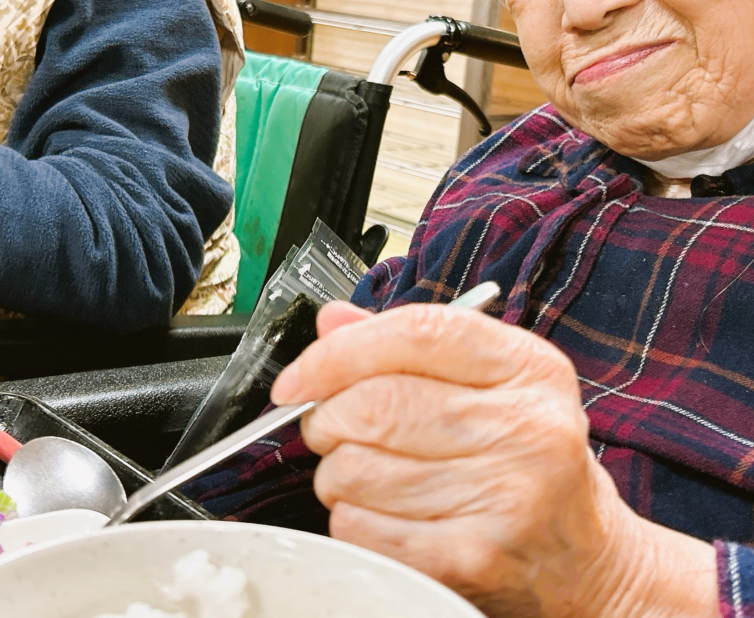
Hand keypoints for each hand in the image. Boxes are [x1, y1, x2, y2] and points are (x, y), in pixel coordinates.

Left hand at [271, 302, 717, 617]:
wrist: (588, 563)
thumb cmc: (527, 462)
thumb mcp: (491, 385)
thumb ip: (409, 347)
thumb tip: (331, 321)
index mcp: (529, 368)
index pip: (415, 332)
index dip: (338, 351)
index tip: (297, 377)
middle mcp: (528, 427)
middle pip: (376, 403)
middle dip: (326, 417)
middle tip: (325, 427)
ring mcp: (506, 496)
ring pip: (356, 468)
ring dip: (336, 472)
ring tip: (365, 475)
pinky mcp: (473, 558)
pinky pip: (361, 525)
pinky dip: (350, 518)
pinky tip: (381, 513)